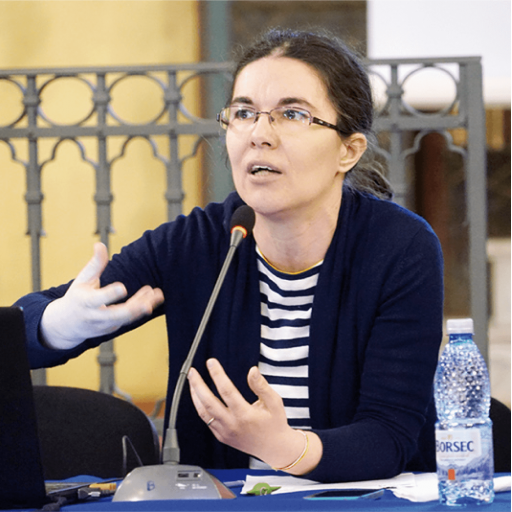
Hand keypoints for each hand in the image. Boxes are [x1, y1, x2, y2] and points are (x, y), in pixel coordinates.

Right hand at [40, 242, 163, 349]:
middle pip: (115, 315)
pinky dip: (141, 308)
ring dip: (143, 306)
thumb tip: (100, 244)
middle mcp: (95, 316)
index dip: (110, 294)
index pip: (97, 299)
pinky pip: (129, 318)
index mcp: (85, 302)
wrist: (67, 324)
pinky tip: (152, 297)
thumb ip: (95, 264)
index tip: (123, 287)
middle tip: (147, 303)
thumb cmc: (77, 297)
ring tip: (158, 293)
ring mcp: (104, 325)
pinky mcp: (113, 328)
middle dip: (133, 309)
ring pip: (126, 318)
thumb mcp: (82, 280)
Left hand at [188, 358, 321, 473]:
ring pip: (203, 412)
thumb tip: (252, 370)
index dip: (217, 374)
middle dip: (198, 385)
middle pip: (208, 402)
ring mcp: (225, 432)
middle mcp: (232, 425)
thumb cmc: (275, 423)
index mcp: (245, 415)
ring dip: (195, 395)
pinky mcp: (221, 437)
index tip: (211, 362)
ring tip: (192, 381)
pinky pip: (207, 420)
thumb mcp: (274, 402)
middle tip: (192, 371)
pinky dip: (200, 407)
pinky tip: (199, 396)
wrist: (274, 448)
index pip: (226, 391)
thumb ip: (261, 386)